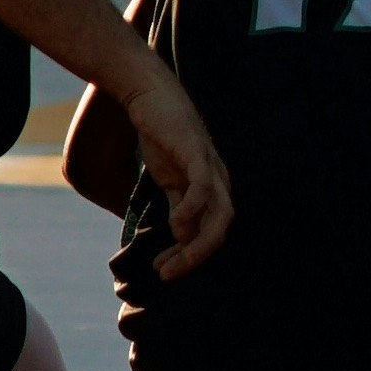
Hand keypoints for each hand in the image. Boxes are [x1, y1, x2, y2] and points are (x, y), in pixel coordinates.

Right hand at [122, 54, 232, 274]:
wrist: (149, 95)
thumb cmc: (161, 136)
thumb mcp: (170, 179)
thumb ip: (178, 206)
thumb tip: (180, 238)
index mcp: (212, 188)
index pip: (212, 230)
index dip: (191, 256)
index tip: (165, 271)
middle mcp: (217, 179)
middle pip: (221, 227)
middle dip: (197, 257)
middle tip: (169, 275)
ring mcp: (209, 165)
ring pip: (219, 214)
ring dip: (196, 244)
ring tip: (170, 263)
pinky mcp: (195, 151)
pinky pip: (203, 187)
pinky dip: (193, 211)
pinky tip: (175, 227)